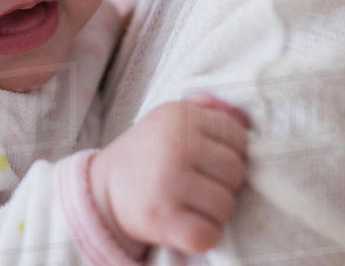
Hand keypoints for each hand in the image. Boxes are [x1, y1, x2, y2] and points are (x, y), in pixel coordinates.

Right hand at [90, 94, 249, 255]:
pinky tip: (184, 225)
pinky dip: (201, 236)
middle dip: (222, 183)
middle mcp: (175, 145)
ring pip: (225, 205)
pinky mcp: (163, 219)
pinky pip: (209, 234)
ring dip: (212, 212)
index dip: (228, 151)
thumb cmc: (146, 154)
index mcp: (179, 117)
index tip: (206, 160)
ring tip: (189, 204)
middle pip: (235, 171)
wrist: (100, 190)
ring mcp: (169, 183)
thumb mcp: (168, 119)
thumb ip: (205, 109)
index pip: (236, 135)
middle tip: (197, 185)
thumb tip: (244, 115)